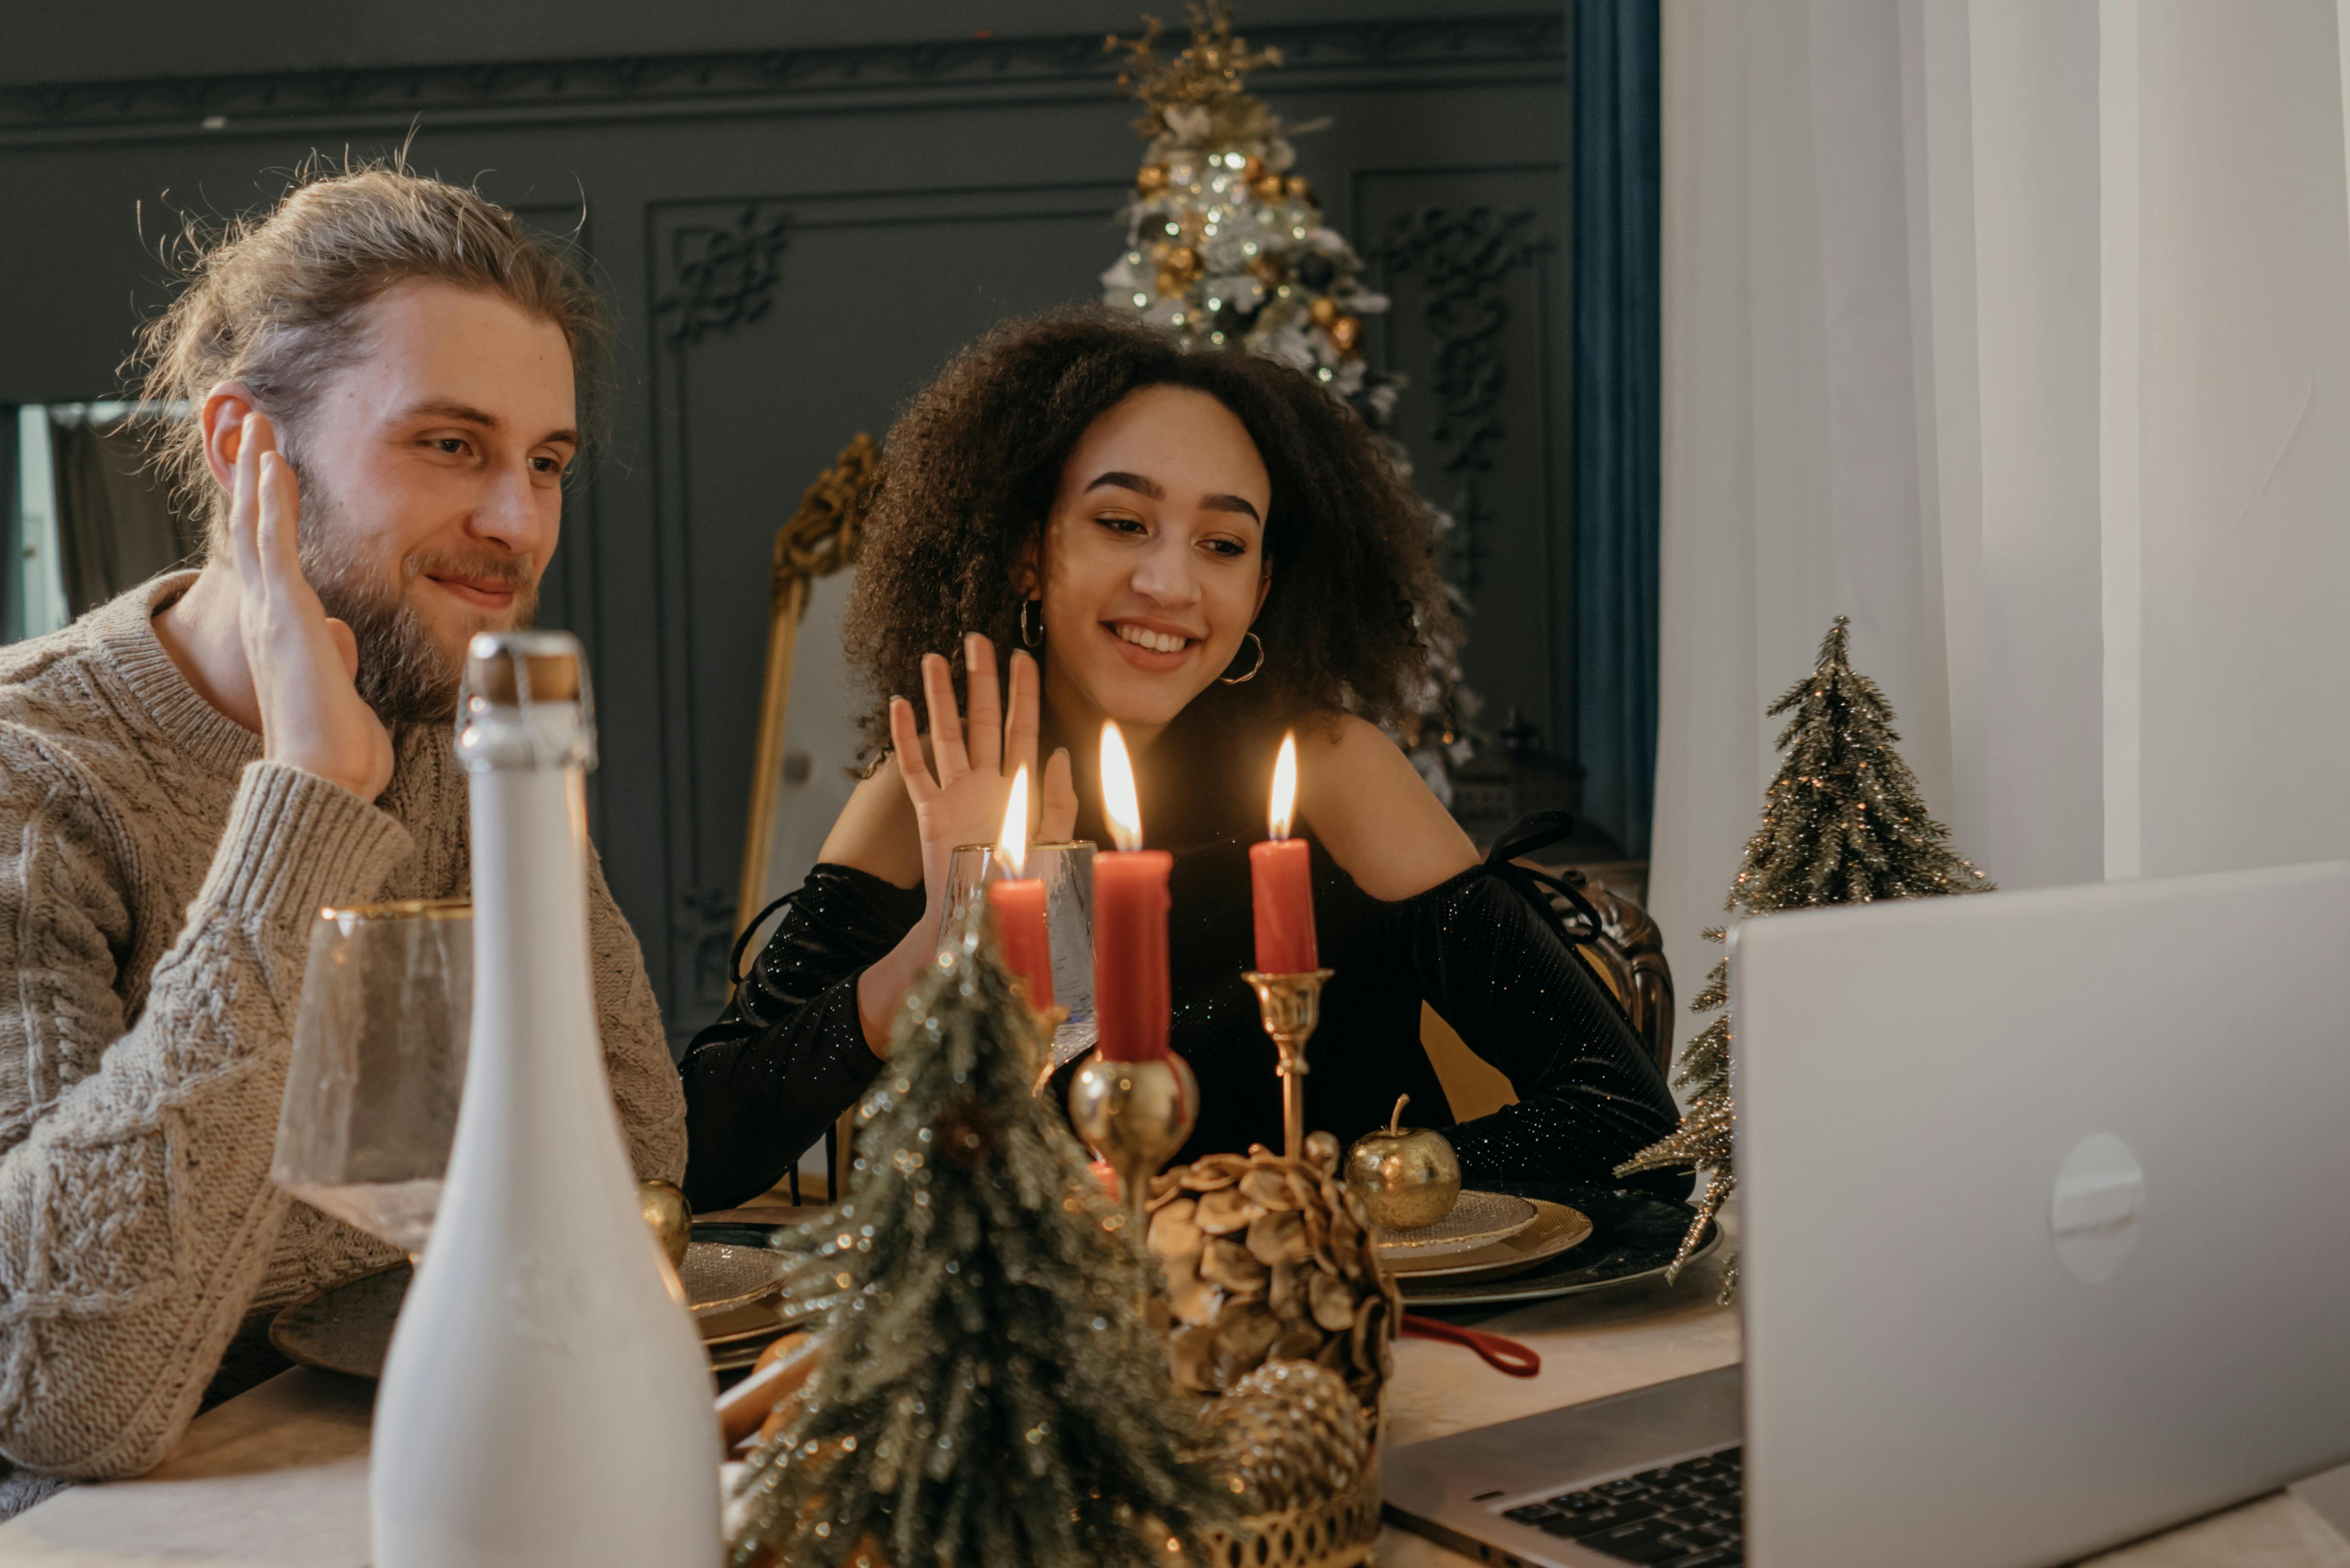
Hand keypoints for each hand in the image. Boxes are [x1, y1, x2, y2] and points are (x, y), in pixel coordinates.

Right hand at [225, 413, 393, 801]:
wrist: (325, 777)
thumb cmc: (338, 750)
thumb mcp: (340, 691)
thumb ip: (334, 657)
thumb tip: (338, 635)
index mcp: (282, 634)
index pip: (272, 559)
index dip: (268, 514)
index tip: (272, 476)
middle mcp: (267, 616)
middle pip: (255, 529)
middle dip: (254, 477)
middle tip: (254, 431)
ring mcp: (271, 611)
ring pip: (257, 523)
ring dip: (257, 471)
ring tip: (257, 426)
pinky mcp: (283, 611)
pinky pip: (273, 541)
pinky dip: (271, 498)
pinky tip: (272, 462)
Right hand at [888, 634, 1077, 910]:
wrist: (986, 922)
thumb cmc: (1023, 888)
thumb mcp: (1055, 841)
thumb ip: (1061, 799)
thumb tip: (1059, 752)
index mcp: (1019, 787)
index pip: (1022, 728)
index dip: (1023, 693)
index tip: (1023, 657)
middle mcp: (986, 784)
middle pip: (983, 720)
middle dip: (981, 680)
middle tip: (978, 639)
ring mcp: (955, 795)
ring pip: (947, 734)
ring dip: (941, 697)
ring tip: (935, 658)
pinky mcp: (930, 814)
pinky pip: (916, 770)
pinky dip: (906, 739)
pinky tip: (900, 705)